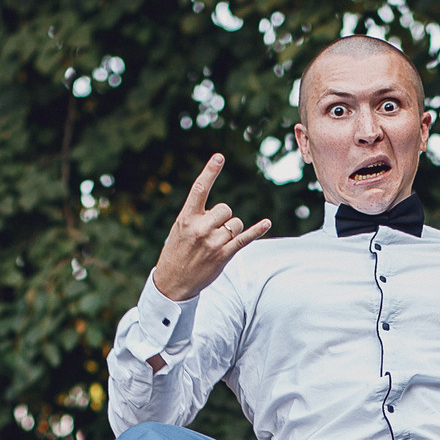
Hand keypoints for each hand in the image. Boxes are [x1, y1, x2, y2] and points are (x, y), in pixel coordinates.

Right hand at [151, 155, 273, 303]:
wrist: (173, 282)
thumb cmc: (177, 252)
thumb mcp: (180, 229)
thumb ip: (197, 216)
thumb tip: (221, 211)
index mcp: (186, 218)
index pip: (199, 189)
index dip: (210, 172)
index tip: (219, 157)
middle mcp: (200, 228)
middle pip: (225, 208)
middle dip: (222, 217)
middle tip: (210, 232)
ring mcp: (213, 242)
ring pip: (235, 224)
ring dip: (230, 231)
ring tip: (215, 244)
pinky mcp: (224, 255)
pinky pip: (244, 239)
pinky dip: (256, 230)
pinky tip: (266, 223)